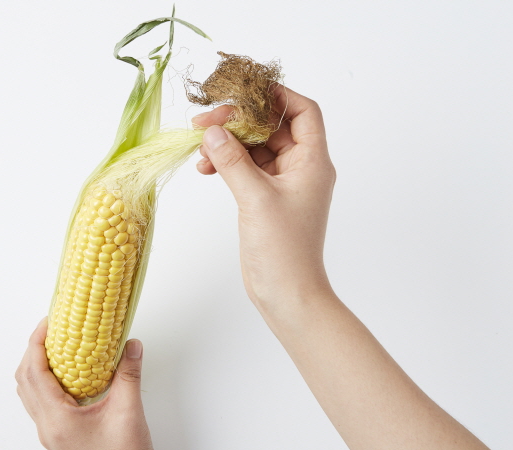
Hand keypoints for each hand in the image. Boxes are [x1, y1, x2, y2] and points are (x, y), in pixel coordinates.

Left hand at [16, 318, 154, 449]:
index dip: (37, 343)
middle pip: (25, 380)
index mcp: (57, 419)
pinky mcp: (59, 434)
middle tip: (51, 329)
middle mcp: (48, 426)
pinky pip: (42, 402)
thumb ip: (128, 374)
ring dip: (38, 365)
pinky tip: (67, 372)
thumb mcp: (128, 411)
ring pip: (31, 392)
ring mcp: (51, 432)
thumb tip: (131, 345)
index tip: (48, 322)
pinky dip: (47, 381)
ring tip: (56, 345)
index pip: (35, 373)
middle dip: (34, 350)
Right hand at [193, 85, 335, 322]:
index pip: (303, 112)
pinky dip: (226, 163)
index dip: (277, 96)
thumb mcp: (256, 199)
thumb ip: (233, 162)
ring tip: (200, 145)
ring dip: (228, 143)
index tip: (243, 91)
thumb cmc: (284, 250)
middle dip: (239, 120)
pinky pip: (245, 169)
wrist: (287, 293)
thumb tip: (212, 132)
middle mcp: (301, 168)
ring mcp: (283, 183)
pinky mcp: (265, 198)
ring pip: (254, 148)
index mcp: (312, 161)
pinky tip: (205, 167)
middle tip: (205, 121)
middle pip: (271, 127)